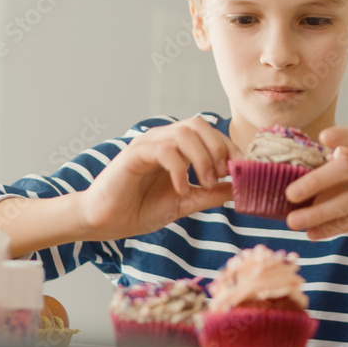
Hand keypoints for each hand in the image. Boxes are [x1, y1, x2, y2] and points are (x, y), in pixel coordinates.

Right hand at [77, 117, 241, 240]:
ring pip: (184, 132)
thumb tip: (241, 186)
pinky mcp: (134, 155)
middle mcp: (162, 139)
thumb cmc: (140, 209)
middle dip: (218, 148)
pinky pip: (164, 150)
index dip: (230, 147)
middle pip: (199, 124)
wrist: (105, 222)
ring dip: (202, 158)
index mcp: (176, 147)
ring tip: (204, 183)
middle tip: (223, 175)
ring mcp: (147, 144)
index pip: (209, 132)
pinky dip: (179, 169)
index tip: (242, 169)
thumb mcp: (185, 202)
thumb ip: (211, 193)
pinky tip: (180, 189)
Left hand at [285, 127, 347, 257]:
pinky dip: (330, 228)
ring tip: (293, 222)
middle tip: (289, 194)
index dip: (340, 134)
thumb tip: (272, 185)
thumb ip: (319, 180)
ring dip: (318, 212)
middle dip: (315, 181)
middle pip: (346, 168)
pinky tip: (311, 234)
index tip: (322, 137)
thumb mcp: (340, 184)